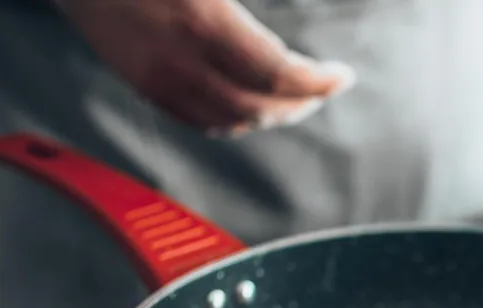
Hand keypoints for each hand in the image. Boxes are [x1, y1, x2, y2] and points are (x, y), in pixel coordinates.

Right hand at [56, 0, 354, 132]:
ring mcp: (157, 76)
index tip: (341, 76)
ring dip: (270, 116)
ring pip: (231, 122)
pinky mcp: (141, 83)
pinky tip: (250, 107)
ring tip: (295, 99)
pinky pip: (198, 121)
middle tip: (324, 87)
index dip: (317, 82)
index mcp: (203, 20)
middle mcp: (180, 58)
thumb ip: (244, 9)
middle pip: (259, 107)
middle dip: (300, 103)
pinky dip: (234, 122)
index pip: (278, 74)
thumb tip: (283, 41)